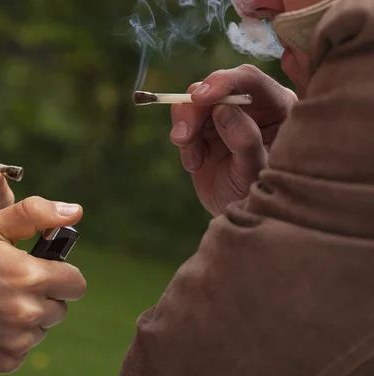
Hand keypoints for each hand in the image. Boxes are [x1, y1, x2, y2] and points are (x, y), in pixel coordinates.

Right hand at [0, 196, 85, 372]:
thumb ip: (36, 214)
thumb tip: (76, 211)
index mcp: (32, 276)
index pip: (76, 284)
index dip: (62, 275)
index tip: (44, 271)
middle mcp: (28, 311)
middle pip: (59, 308)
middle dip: (44, 296)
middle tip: (13, 285)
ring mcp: (17, 339)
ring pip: (41, 329)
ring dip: (28, 318)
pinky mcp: (5, 359)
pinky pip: (23, 351)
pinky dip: (12, 341)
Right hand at [169, 64, 297, 215]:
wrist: (235, 211)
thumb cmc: (255, 192)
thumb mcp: (254, 170)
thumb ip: (244, 139)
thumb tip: (223, 108)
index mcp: (277, 106)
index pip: (249, 79)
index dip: (222, 82)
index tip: (199, 98)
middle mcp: (251, 104)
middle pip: (215, 86)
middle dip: (194, 109)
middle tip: (183, 138)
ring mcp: (226, 113)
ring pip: (194, 100)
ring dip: (186, 128)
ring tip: (193, 161)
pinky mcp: (205, 126)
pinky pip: (183, 118)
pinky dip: (183, 141)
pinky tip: (194, 163)